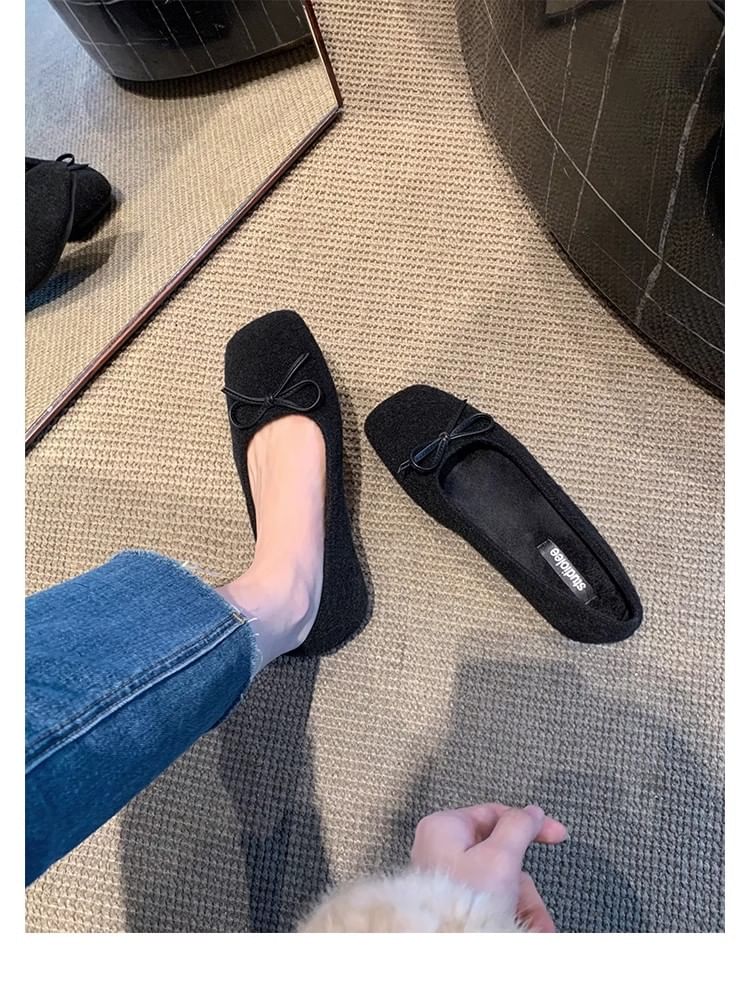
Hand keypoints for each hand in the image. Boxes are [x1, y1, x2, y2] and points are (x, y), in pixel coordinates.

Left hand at [410, 803, 567, 931]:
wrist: (447, 944)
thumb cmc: (465, 900)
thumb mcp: (500, 856)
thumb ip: (518, 827)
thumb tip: (531, 812)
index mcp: (444, 827)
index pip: (493, 814)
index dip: (528, 823)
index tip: (556, 834)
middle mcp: (442, 849)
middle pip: (500, 853)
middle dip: (525, 883)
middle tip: (536, 901)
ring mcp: (448, 877)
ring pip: (499, 881)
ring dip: (523, 904)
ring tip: (536, 928)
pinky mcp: (454, 902)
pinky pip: (490, 900)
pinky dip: (510, 913)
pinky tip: (525, 929)